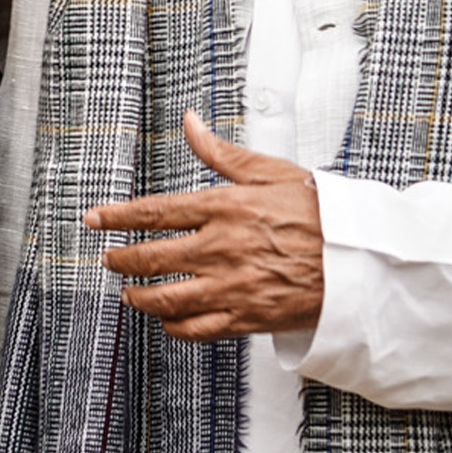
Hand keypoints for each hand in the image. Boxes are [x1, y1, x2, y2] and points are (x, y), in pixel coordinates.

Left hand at [87, 112, 322, 340]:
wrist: (358, 260)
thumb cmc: (320, 213)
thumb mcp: (271, 171)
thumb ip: (223, 153)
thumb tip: (192, 123)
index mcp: (224, 208)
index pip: (154, 212)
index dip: (116, 216)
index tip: (94, 218)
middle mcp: (220, 248)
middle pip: (149, 258)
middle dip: (120, 259)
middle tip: (109, 258)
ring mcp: (230, 286)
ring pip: (164, 299)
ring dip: (139, 296)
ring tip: (130, 293)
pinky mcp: (244, 317)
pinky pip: (194, 329)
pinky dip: (174, 327)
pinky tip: (168, 321)